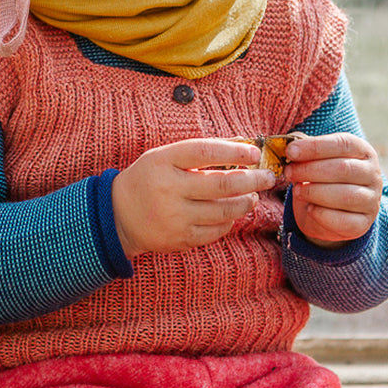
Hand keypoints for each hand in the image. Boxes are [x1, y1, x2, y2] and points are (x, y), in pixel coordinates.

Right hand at [112, 138, 275, 257]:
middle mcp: (169, 189)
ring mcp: (175, 217)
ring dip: (246, 202)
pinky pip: (216, 231)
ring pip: (225, 210)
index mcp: (163, 161)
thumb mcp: (163, 157)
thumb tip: (241, 149)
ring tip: (253, 196)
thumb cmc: (148, 179)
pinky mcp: (180, 239)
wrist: (118, 216)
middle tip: (269, 177)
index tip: (255, 153)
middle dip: (253, 180)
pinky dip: (230, 221)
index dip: (235, 151)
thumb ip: (197, 153)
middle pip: (223, 184)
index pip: (205, 152)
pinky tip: (233, 213)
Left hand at [284, 132, 383, 249]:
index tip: (291, 151)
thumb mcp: (314, 159)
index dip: (315, 147)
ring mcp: (371, 201)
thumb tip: (291, 144)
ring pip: (345, 195)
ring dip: (315, 192)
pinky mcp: (363, 224)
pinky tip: (309, 209)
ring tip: (297, 191)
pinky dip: (322, 215)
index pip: (343, 144)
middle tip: (289, 172)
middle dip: (311, 170)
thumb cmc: (321, 179)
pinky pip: (344, 221)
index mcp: (363, 152)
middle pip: (344, 169)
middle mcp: (373, 175)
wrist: (328, 213)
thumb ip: (305, 149)